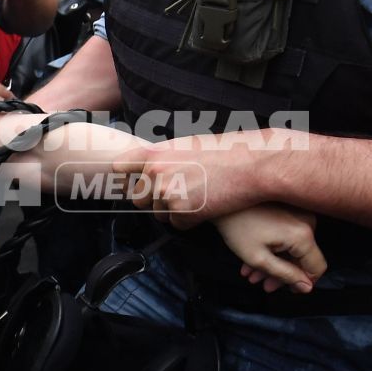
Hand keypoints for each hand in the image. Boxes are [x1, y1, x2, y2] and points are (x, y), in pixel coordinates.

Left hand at [112, 131, 292, 226]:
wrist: (251, 164)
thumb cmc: (225, 152)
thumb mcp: (188, 145)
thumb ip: (165, 159)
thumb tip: (149, 171)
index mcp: (154, 153)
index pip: (120, 168)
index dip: (126, 177)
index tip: (128, 181)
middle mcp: (155, 173)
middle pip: (138, 199)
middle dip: (154, 200)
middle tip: (179, 194)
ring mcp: (167, 194)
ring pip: (159, 214)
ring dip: (176, 211)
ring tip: (200, 195)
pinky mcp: (182, 212)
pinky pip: (178, 224)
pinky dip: (191, 220)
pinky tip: (207, 205)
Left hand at [213, 204, 325, 292]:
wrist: (223, 196)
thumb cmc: (237, 227)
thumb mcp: (259, 259)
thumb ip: (285, 275)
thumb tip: (306, 287)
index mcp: (302, 236)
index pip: (317, 267)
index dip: (303, 282)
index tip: (288, 289)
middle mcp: (307, 222)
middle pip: (302, 257)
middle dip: (281, 274)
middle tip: (263, 284)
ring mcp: (299, 214)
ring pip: (292, 248)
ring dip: (274, 263)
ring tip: (253, 273)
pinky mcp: (291, 209)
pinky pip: (288, 235)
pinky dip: (274, 248)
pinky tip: (254, 259)